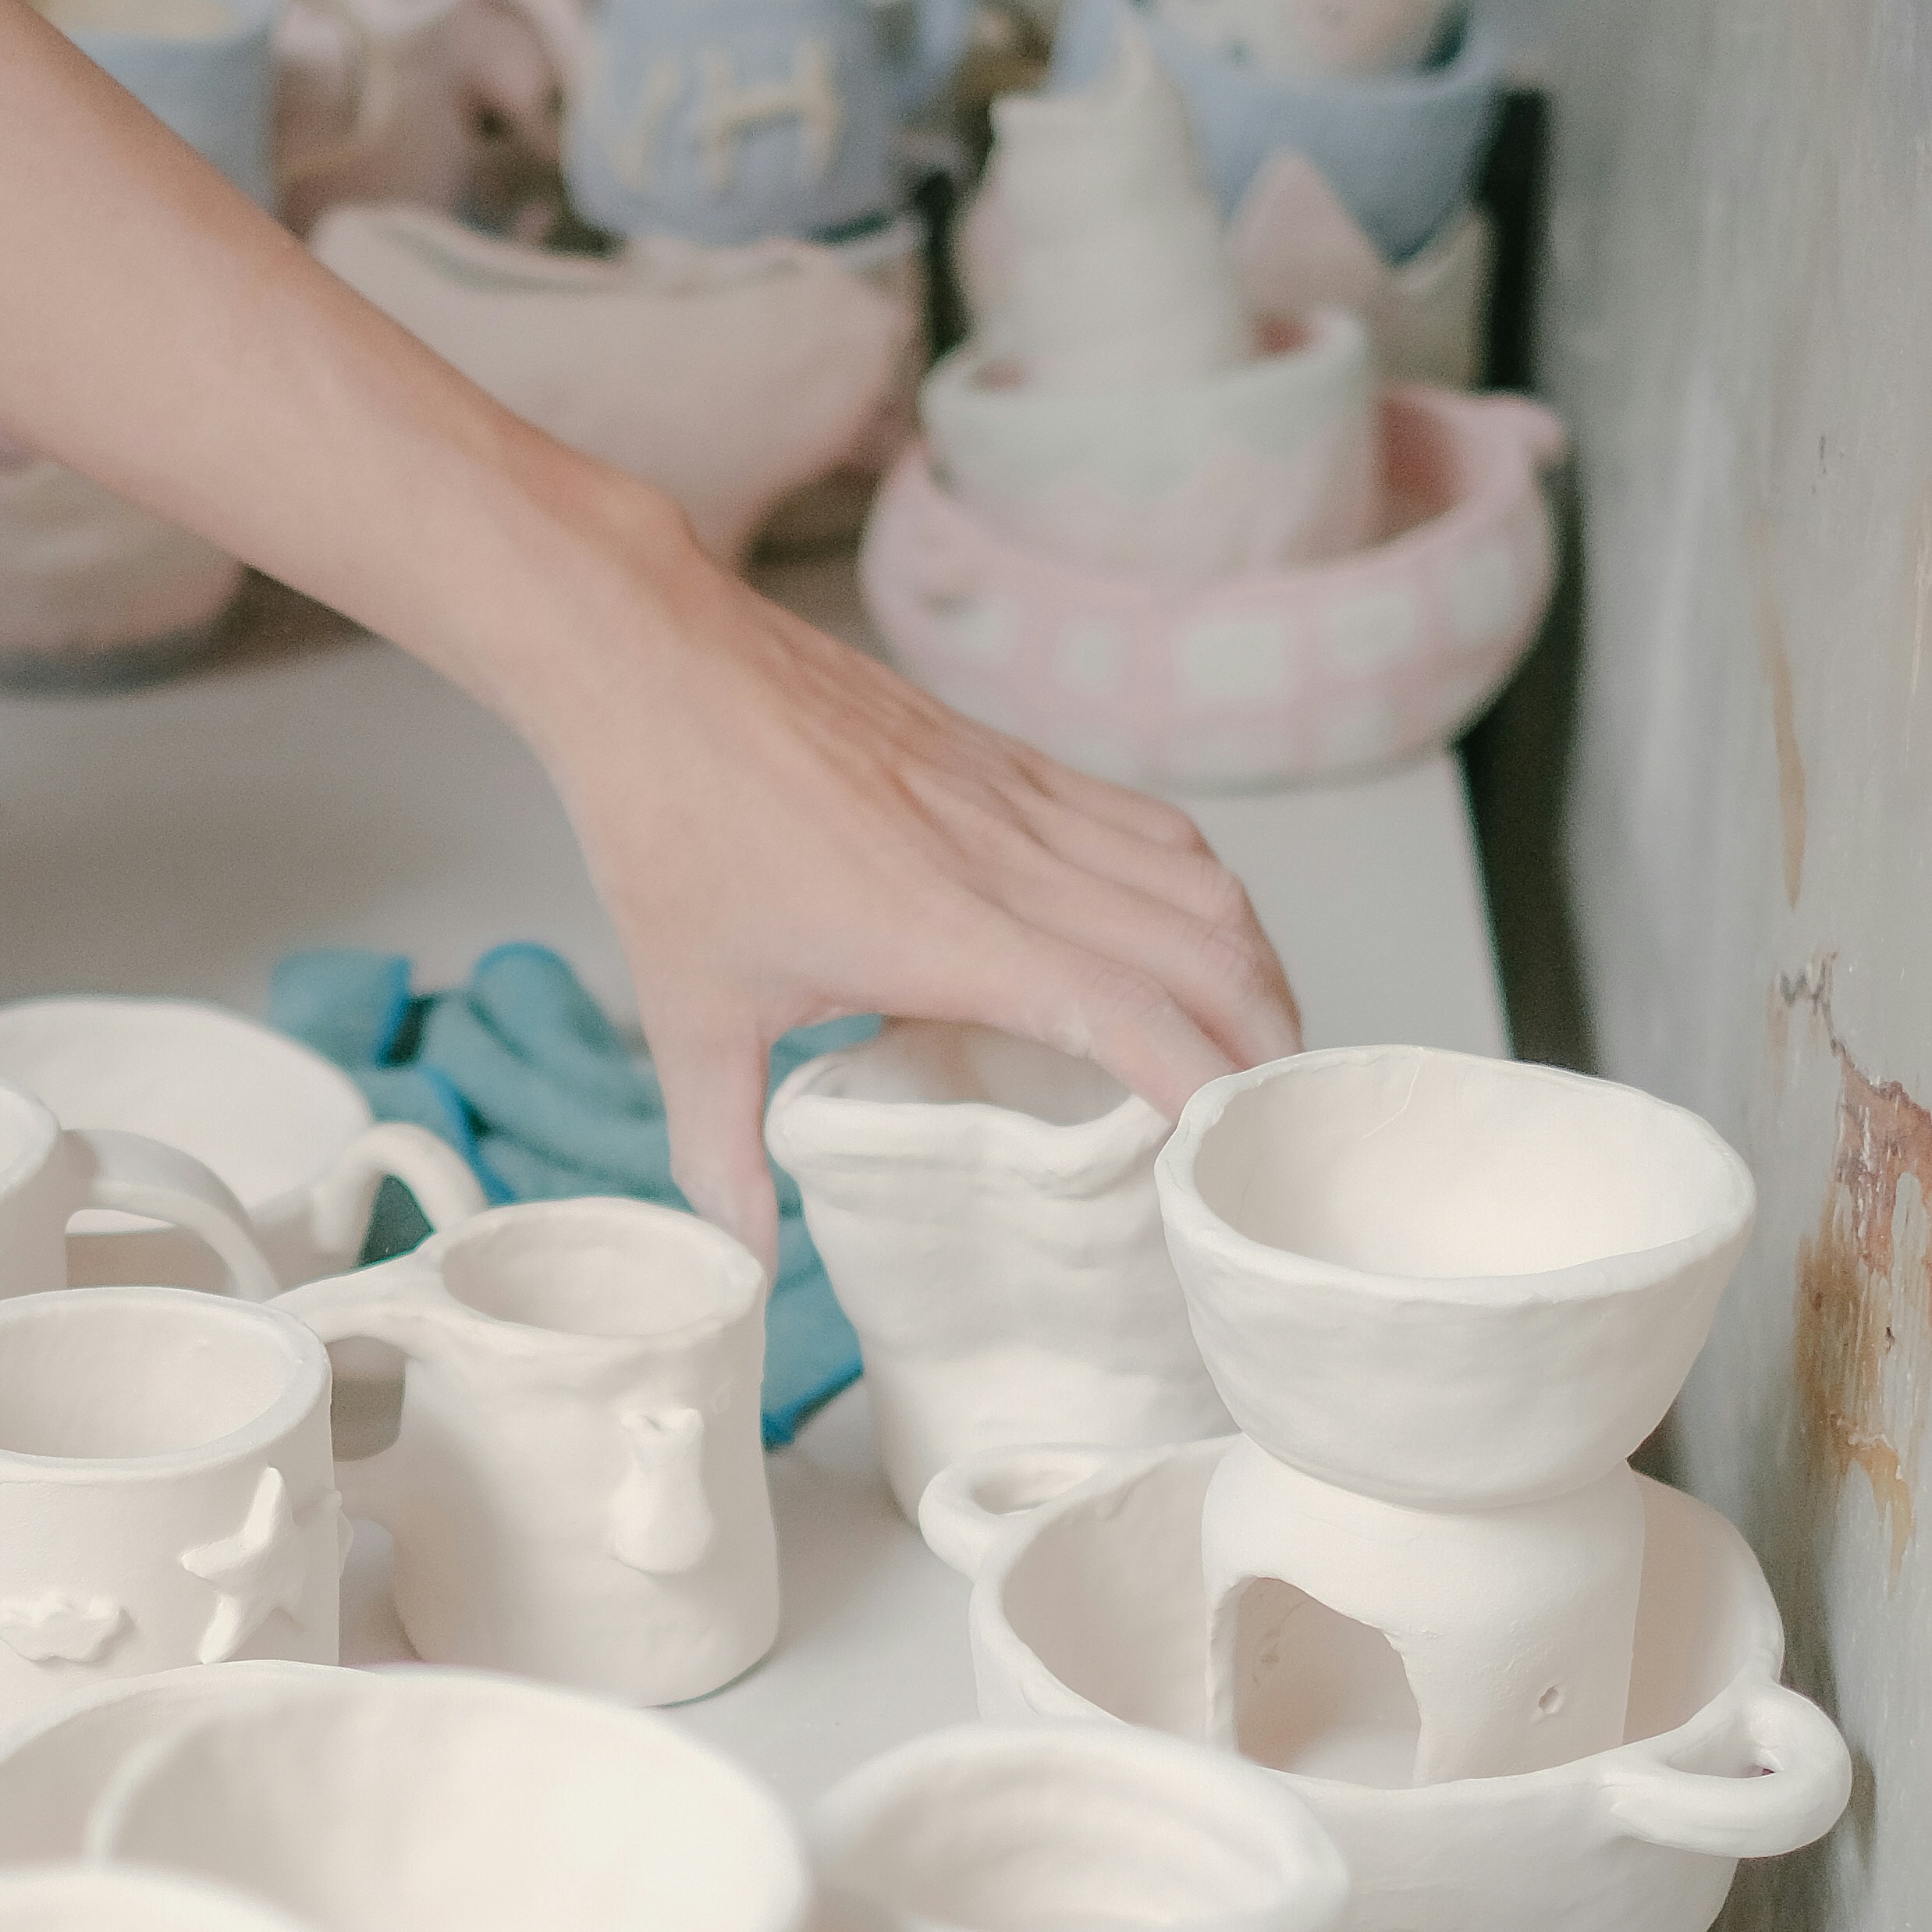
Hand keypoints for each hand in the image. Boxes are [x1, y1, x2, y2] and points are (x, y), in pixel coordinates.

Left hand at [510, 497, 1301, 1259]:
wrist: (658, 661)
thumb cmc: (671, 826)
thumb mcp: (686, 1010)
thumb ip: (720, 1147)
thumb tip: (739, 1270)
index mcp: (941, 928)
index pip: (1120, 1010)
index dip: (1198, 1080)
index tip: (1230, 1152)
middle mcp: (1007, 858)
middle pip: (1201, 947)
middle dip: (1264, 1042)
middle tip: (1273, 1125)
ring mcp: (1020, 800)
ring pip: (1198, 882)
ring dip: (1251, 966)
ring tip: (1260, 1045)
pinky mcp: (1014, 762)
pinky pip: (1151, 829)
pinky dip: (1203, 895)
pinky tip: (1196, 945)